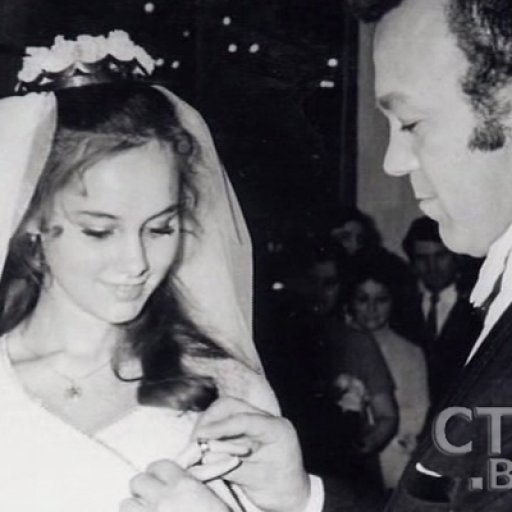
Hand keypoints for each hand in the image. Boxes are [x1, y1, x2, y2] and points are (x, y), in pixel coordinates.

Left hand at [119, 460, 228, 511]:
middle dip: (142, 489)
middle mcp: (164, 499)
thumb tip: (177, 481)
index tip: (157, 479)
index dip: (156, 472)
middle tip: (149, 498)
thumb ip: (192, 486)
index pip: (159, 466)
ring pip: (126, 505)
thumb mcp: (213, 499)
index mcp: (183, 485)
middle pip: (138, 481)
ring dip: (134, 508)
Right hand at [193, 397, 310, 511]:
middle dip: (209, 420)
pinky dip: (210, 431)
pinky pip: (222, 421)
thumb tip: (204, 456)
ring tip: (195, 444)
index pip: (245, 419)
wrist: (291, 494)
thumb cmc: (279, 490)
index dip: (220, 426)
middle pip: (231, 406)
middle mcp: (265, 419)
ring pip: (224, 410)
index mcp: (277, 429)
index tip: (200, 436)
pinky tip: (201, 444)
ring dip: (207, 424)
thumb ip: (232, 467)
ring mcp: (254, 421)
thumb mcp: (257, 481)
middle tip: (194, 441)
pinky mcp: (244, 428)